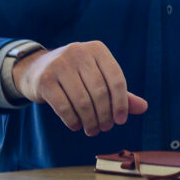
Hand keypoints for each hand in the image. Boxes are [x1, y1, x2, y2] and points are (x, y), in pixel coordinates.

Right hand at [12, 40, 147, 136]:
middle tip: (105, 128)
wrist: (35, 70)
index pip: (116, 79)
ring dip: (90, 121)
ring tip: (92, 130)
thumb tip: (144, 107)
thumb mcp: (98, 79)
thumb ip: (119, 93)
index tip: (121, 121)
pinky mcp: (44, 80)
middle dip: (105, 115)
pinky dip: (73, 120)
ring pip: (83, 102)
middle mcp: (78, 52)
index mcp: (97, 49)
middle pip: (100, 92)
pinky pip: (64, 107)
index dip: (122, 104)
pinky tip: (76, 125)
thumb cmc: (75, 77)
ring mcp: (59, 64)